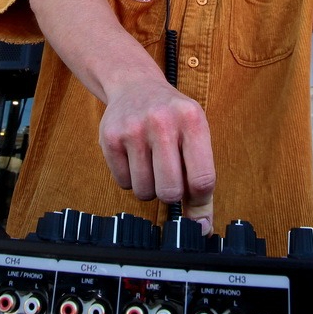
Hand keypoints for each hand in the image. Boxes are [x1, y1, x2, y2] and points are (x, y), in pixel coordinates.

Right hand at [98, 80, 215, 234]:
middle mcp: (162, 121)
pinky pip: (124, 183)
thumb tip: (202, 228)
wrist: (136, 85)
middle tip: (170, 177)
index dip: (199, 199)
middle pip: (170, 191)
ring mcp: (133, 129)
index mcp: (192, 120)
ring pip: (144, 192)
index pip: (202, 179)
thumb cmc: (172, 118)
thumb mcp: (195, 136)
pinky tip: (135, 157)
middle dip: (171, 195)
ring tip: (152, 164)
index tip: (194, 198)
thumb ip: (202, 181)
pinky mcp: (110, 137)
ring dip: (150, 187)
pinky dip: (131, 179)